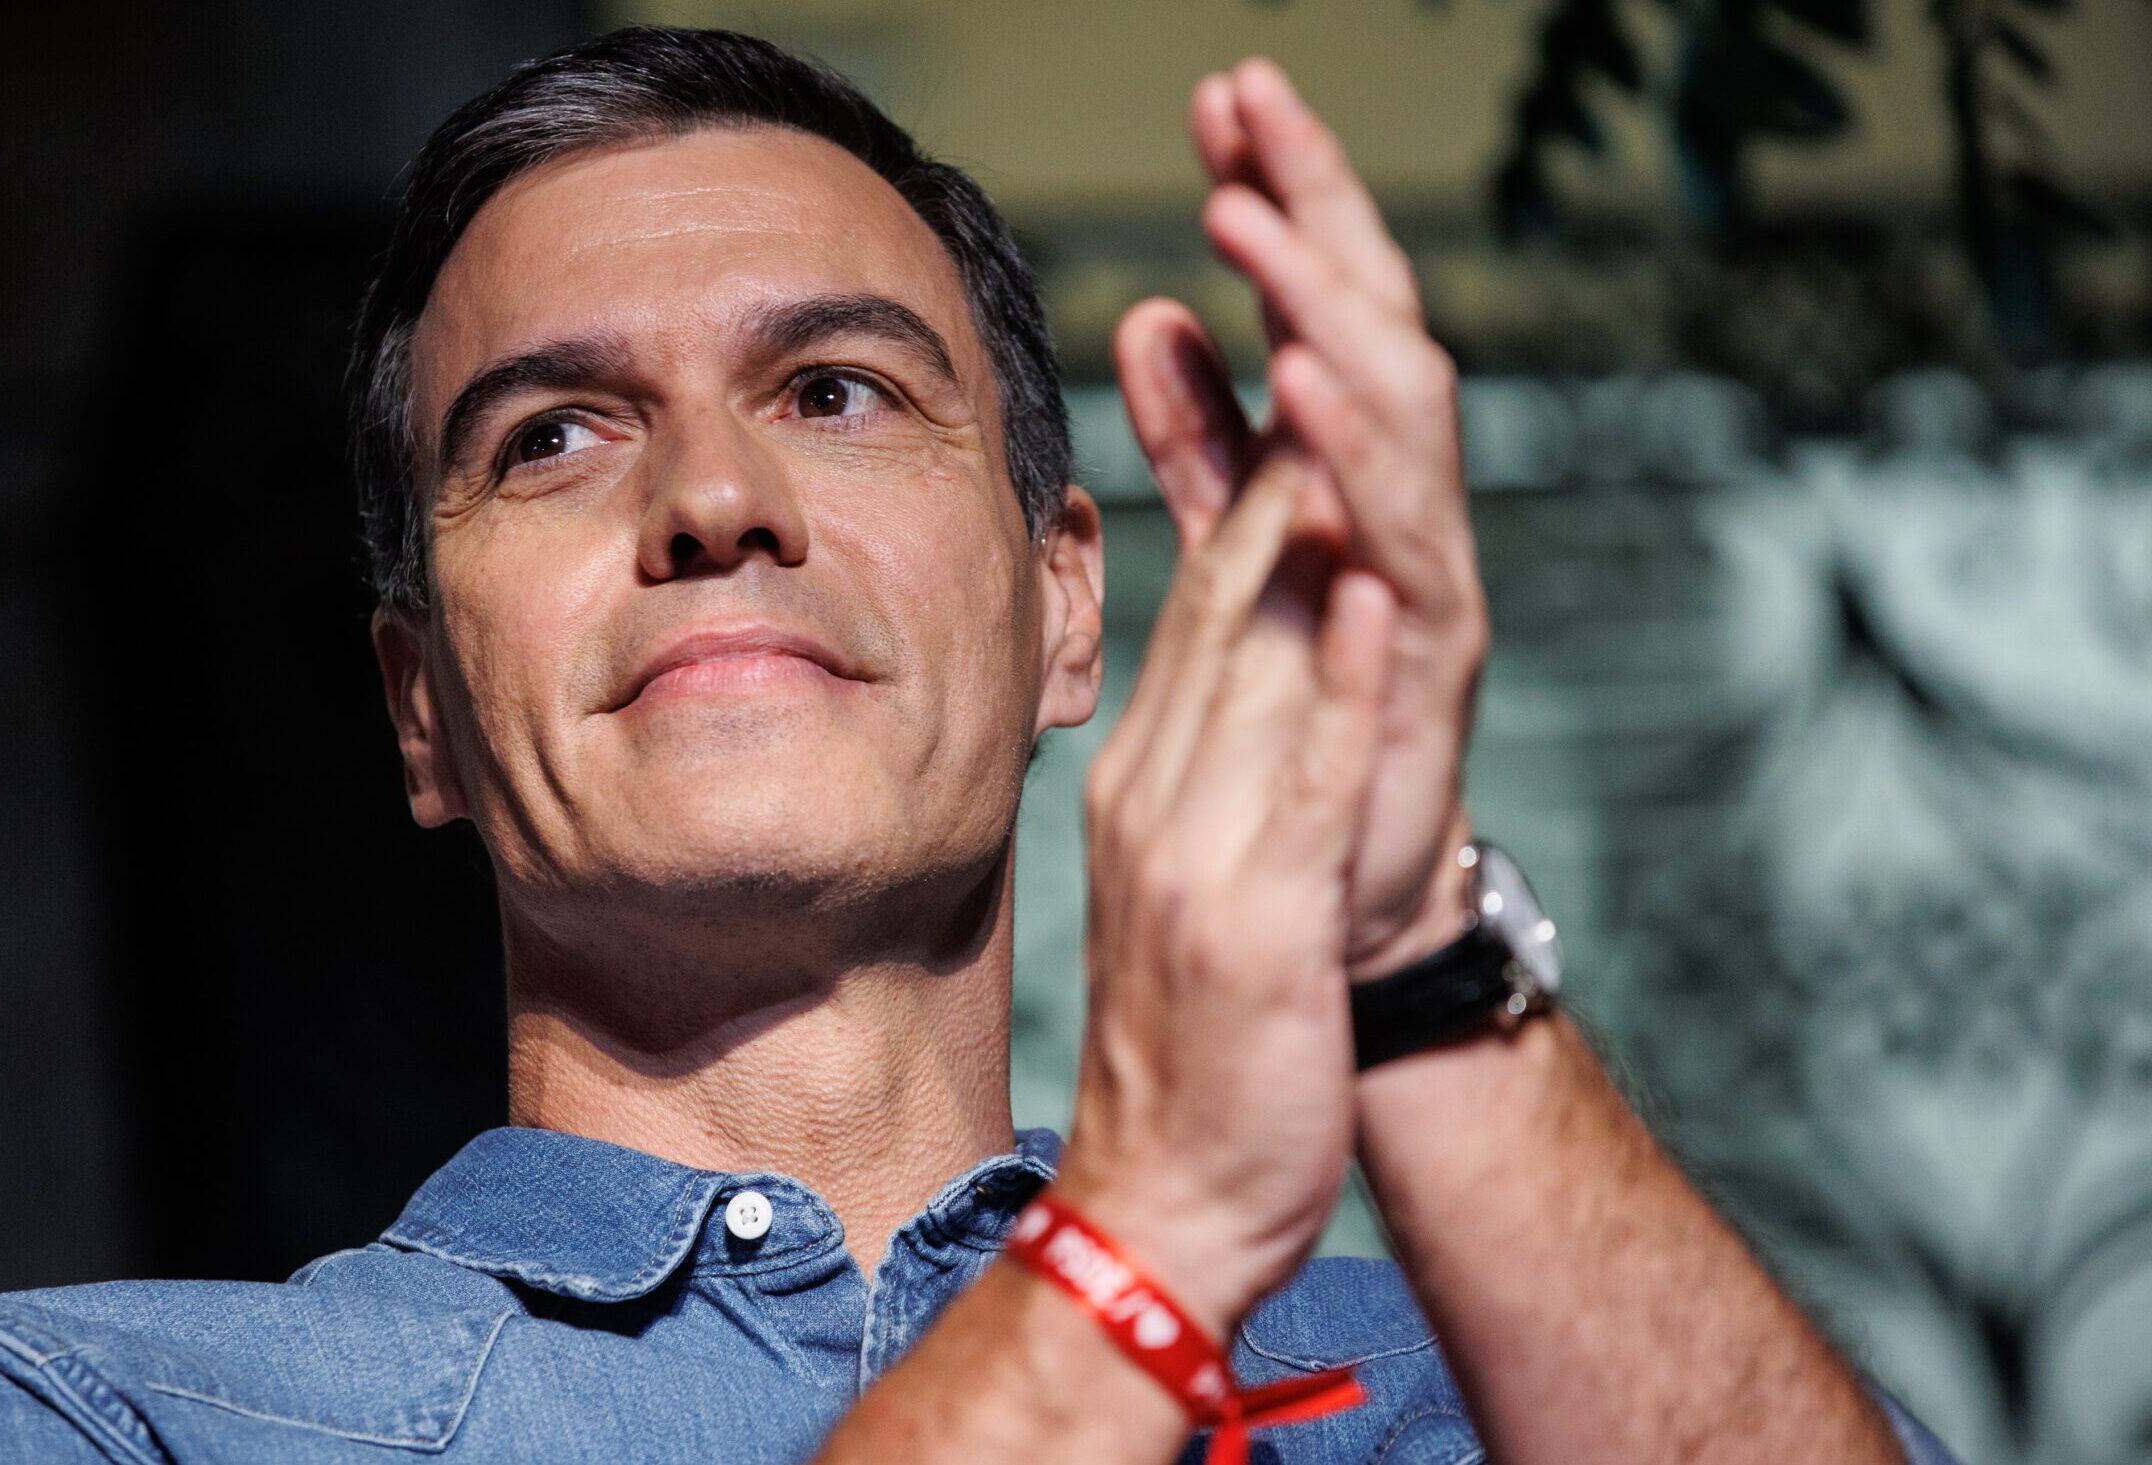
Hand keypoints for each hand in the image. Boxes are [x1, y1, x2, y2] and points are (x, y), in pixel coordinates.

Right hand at [1059, 441, 1395, 1336]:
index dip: (1256, 481)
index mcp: (1151, 783)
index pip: (1208, 606)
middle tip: (1309, 328)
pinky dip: (1344, 681)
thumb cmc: (1193, 1054)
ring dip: (1305, 525)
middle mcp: (1163, 794)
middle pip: (1225, 599)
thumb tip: (1255, 680)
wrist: (1158, 1207)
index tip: (1303, 375)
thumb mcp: (1190, 887)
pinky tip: (1376, 593)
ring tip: (1342, 397)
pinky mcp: (1256, 920)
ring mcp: (1201, 852)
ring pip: (1257, 661)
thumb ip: (1212, 774)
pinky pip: (1304, 780)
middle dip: (1272, 452)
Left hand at [1116, 58, 1488, 976]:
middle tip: (1254, 108)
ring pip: (1397, 423)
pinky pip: (1405, 559)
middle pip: (1371, 323)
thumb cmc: (1300, 719)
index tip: (1220, 101)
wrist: (1354, 893)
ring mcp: (1421, 578)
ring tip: (1260, 237)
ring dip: (1330, 324)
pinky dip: (1363, 479)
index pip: (1314, 301)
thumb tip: (1158, 315)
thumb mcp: (1232, 554)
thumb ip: (1202, 443)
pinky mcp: (1430, 668)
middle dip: (1315, 213)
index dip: (1278, 197)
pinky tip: (1316, 412)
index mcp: (1343, 467)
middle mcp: (1395, 502)